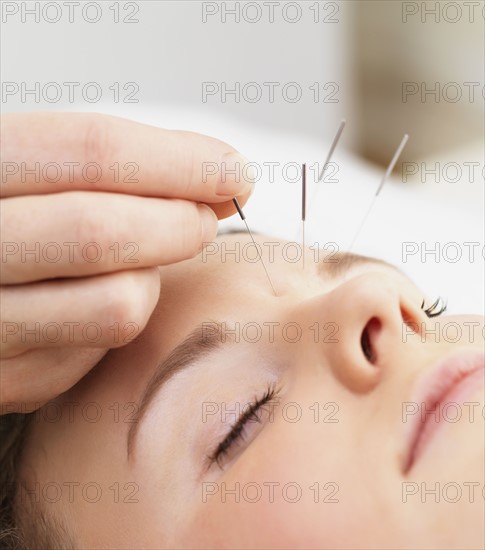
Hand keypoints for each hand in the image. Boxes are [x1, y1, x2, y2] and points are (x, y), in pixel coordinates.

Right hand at [0, 112, 253, 411]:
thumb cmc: (19, 222)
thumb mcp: (44, 176)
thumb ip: (119, 171)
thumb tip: (225, 177)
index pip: (92, 152)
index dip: (181, 161)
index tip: (235, 173)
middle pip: (103, 232)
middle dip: (181, 225)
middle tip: (205, 220)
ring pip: (118, 305)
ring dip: (152, 283)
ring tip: (141, 267)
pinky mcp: (1, 379)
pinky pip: (98, 356)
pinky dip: (115, 326)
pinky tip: (96, 305)